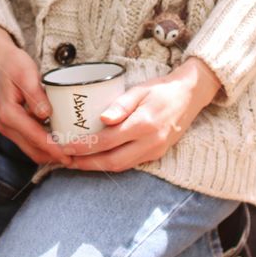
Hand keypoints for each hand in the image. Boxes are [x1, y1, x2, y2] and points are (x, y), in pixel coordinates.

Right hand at [0, 32, 73, 167]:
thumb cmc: (12, 64)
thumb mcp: (26, 74)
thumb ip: (35, 95)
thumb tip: (45, 115)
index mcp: (8, 114)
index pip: (35, 137)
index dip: (54, 149)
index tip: (70, 156)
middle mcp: (5, 125)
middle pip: (33, 150)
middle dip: (53, 157)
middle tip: (76, 160)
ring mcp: (8, 127)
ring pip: (31, 149)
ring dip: (49, 153)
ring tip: (71, 154)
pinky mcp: (13, 125)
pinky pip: (30, 141)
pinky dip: (44, 145)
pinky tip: (60, 142)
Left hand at [62, 57, 220, 172]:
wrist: (190, 96)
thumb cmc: (161, 89)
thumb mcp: (140, 90)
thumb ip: (121, 104)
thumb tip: (103, 119)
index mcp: (143, 124)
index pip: (107, 141)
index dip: (84, 147)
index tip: (65, 146)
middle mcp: (150, 142)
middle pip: (112, 161)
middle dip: (86, 163)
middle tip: (66, 159)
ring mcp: (155, 151)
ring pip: (121, 166)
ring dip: (97, 167)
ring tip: (77, 162)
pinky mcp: (157, 154)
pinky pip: (131, 164)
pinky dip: (112, 164)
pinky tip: (98, 160)